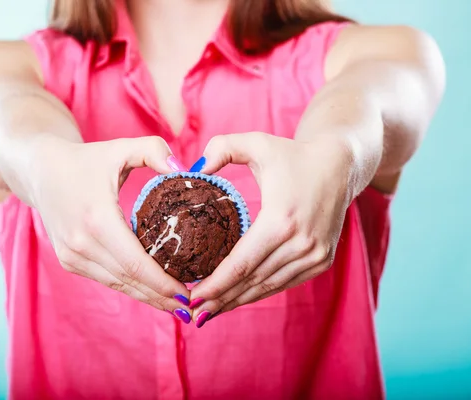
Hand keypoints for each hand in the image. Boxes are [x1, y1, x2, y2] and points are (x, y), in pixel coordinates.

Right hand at [27, 135, 192, 319]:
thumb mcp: (120, 148)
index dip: (162, 283)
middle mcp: (81, 244)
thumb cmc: (86, 160)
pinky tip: (151, 292)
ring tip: (177, 305)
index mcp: (97, 219)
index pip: (135, 263)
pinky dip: (130, 287)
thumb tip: (184, 170)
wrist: (40, 171)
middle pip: (129, 280)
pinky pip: (106, 279)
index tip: (189, 293)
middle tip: (192, 305)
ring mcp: (72, 255)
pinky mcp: (69, 260)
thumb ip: (154, 150)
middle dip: (161, 297)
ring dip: (147, 297)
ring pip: (118, 284)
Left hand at [188, 133, 354, 325]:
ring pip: (268, 287)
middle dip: (220, 300)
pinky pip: (285, 282)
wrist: (340, 164)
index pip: (240, 264)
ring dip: (238, 301)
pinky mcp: (323, 260)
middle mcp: (301, 243)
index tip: (190, 297)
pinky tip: (239, 298)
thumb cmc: (293, 154)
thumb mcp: (256, 142)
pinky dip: (260, 292)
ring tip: (210, 311)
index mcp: (281, 220)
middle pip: (252, 281)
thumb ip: (221, 148)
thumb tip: (194, 169)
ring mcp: (315, 255)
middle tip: (192, 314)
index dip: (214, 285)